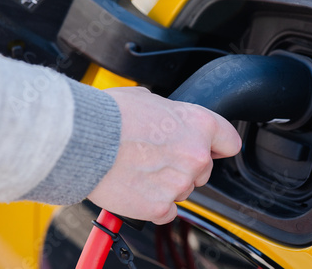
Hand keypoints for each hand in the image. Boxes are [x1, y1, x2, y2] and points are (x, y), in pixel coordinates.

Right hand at [87, 87, 241, 224]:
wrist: (82, 138)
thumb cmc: (110, 115)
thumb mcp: (149, 99)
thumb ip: (171, 115)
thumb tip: (168, 120)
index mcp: (199, 124)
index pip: (230, 142)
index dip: (218, 146)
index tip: (211, 150)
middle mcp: (196, 155)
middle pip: (203, 170)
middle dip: (184, 166)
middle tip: (156, 157)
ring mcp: (179, 183)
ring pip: (183, 191)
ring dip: (166, 184)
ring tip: (138, 169)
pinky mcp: (159, 206)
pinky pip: (166, 211)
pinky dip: (153, 203)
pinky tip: (135, 187)